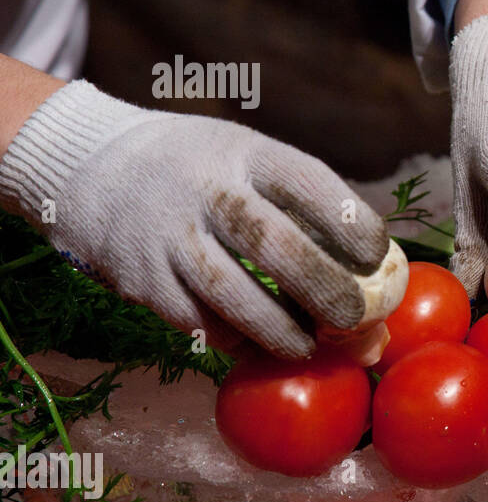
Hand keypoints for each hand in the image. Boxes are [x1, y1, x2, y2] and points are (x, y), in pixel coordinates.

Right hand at [0, 81, 389, 357]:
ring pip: (231, 291)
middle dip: (323, 287)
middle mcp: (207, 189)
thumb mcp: (251, 162)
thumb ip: (309, 216)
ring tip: (310, 347)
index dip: (350, 223)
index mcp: (247, 153)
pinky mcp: (141, 276)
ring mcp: (169, 233)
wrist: (95, 165)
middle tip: (356, 319)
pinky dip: (234, 339)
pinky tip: (259, 345)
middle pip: (273, 243)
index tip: (378, 257)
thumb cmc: (207, 173)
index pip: (309, 183)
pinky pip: (195, 319)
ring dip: (279, 328)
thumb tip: (375, 286)